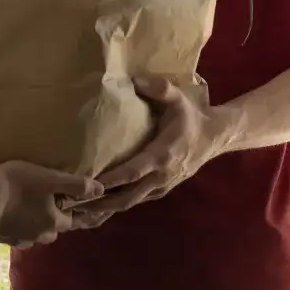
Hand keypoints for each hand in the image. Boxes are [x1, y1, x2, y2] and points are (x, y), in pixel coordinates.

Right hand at [0, 161, 102, 248]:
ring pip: (34, 230)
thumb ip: (75, 185)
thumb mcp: (49, 179)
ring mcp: (19, 240)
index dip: (77, 210)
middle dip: (53, 215)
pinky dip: (17, 222)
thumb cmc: (17, 186)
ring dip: (34, 219)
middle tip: (49, 198)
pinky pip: (16, 231)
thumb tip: (100, 190)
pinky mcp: (1, 239)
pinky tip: (9, 211)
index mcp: (55, 223)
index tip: (76, 202)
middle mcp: (40, 237)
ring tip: (27, 202)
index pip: (73, 219)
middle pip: (53, 227)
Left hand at [72, 77, 230, 228]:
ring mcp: (162, 186)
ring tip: (81, 210)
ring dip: (108, 207)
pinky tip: (102, 205)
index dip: (109, 181)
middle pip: (127, 197)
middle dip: (101, 203)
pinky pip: (138, 201)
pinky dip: (119, 205)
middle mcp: (160, 176)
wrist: (214, 137)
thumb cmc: (192, 117)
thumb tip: (136, 80)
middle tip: (75, 205)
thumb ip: (161, 89)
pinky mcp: (163, 190)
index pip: (131, 172)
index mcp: (161, 155)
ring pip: (131, 203)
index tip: (86, 185)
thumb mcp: (179, 99)